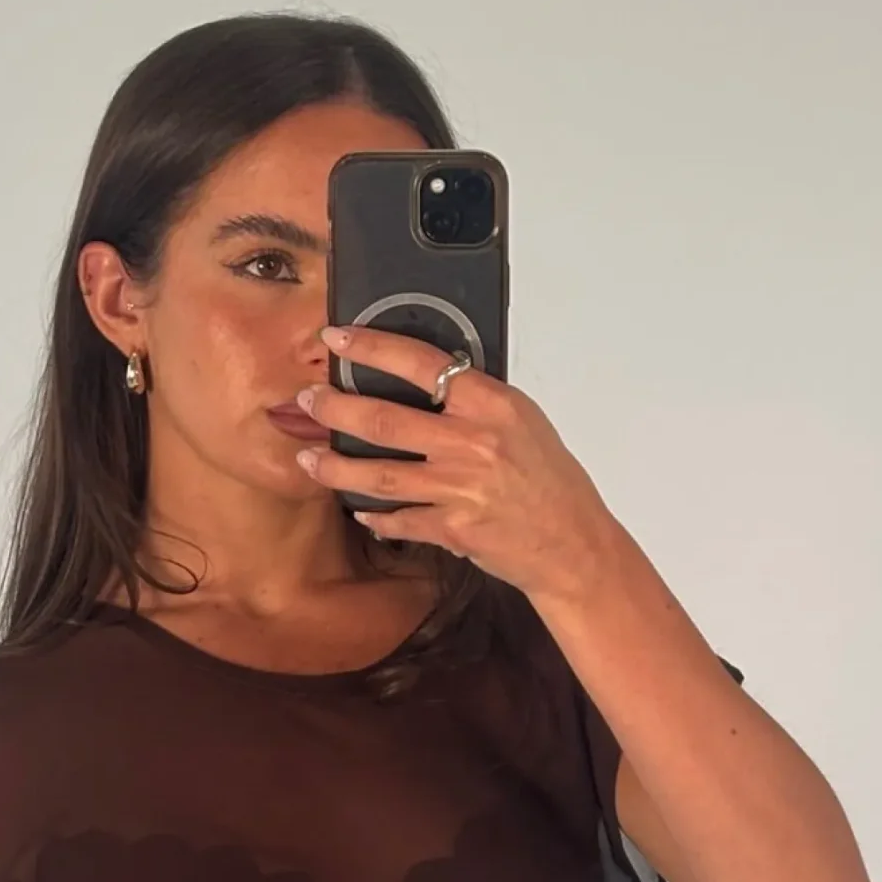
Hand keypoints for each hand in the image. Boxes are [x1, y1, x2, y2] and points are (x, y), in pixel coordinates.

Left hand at [293, 322, 625, 602]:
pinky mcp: (452, 529)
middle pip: (384, 420)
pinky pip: (399, 519)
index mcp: (491, 404)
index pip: (420, 362)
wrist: (574, 544)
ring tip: (308, 459)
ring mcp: (459, 489)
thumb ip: (475, 402)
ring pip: (378, 476)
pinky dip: (375, 517)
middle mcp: (472, 443)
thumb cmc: (551, 483)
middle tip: (307, 401)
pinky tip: (358, 510)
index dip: (372, 346)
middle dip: (335, 409)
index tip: (337, 337)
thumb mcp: (521, 423)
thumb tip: (426, 381)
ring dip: (335, 468)